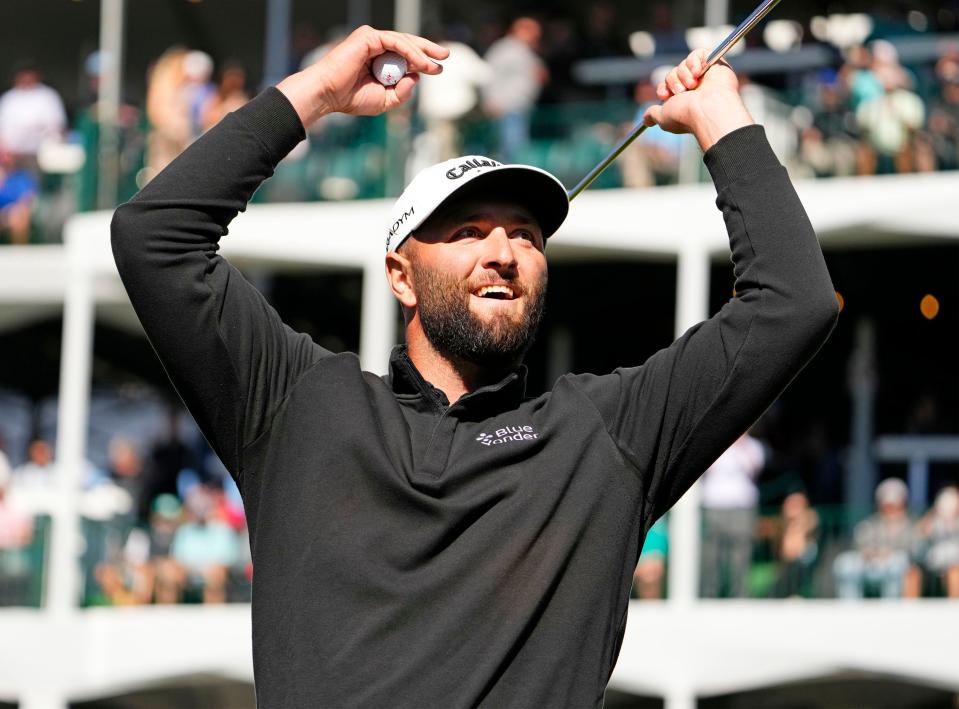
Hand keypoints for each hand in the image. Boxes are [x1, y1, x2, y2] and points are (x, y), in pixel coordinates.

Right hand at [277, 26, 449, 127]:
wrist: (329, 95)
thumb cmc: (350, 98)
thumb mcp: (385, 100)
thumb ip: (402, 92)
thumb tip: (416, 77)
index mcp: (376, 60)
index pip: (403, 56)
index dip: (421, 60)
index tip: (437, 69)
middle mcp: (374, 47)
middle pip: (406, 44)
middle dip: (427, 49)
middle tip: (446, 56)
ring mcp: (370, 39)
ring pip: (403, 42)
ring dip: (421, 53)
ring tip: (435, 64)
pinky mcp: (367, 37)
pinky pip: (395, 42)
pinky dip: (409, 52)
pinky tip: (421, 63)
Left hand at [642, 48, 753, 151]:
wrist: (708, 108)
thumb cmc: (686, 115)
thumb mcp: (664, 117)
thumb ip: (654, 115)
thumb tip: (645, 120)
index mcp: (684, 99)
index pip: (668, 85)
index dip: (664, 87)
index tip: (664, 95)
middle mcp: (695, 87)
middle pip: (674, 73)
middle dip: (673, 81)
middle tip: (681, 92)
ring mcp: (705, 75)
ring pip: (683, 64)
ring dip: (683, 74)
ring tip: (692, 85)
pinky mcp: (715, 63)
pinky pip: (698, 53)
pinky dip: (693, 61)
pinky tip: (698, 73)